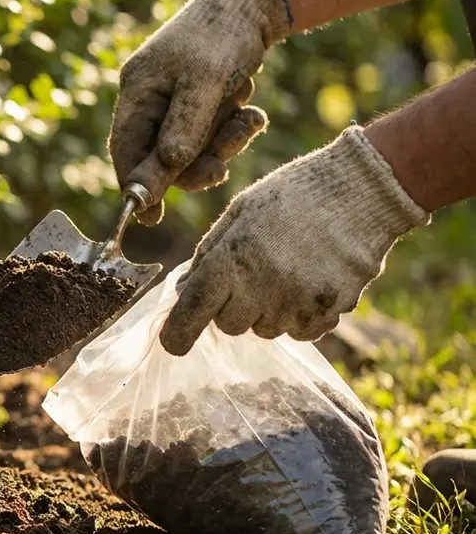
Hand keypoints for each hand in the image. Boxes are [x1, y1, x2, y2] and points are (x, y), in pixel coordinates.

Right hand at [110, 0, 292, 224]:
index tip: (149, 218)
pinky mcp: (199, 99)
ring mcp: (174, 98)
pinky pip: (209, 132)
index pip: (125, 150)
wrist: (256, 2)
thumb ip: (184, 130)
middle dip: (194, 164)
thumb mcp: (205, 83)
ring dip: (222, 142)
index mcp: (138, 90)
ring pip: (190, 146)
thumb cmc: (224, 36)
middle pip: (159, 154)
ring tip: (249, 120)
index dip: (135, 185)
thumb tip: (164, 173)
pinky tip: (251, 110)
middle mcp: (150, 97)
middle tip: (222, 169)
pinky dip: (232, 127)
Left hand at [159, 128, 429, 355]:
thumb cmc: (292, 195)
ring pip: (265, 329)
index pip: (194, 309)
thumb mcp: (240, 212)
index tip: (172, 344)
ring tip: (288, 269)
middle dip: (231, 306)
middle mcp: (263, 289)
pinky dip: (299, 315)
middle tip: (251, 274)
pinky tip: (310, 281)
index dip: (177, 331)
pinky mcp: (331, 312)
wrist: (361, 190)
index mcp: (233, 260)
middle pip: (230, 325)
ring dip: (267, 310)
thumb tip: (185, 291)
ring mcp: (299, 304)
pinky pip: (300, 331)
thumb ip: (210, 254)